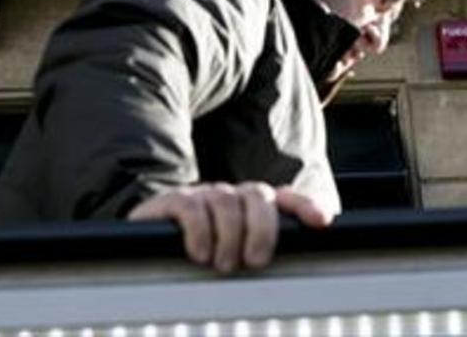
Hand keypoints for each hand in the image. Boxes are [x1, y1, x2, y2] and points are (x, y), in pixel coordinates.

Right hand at [128, 182, 332, 271]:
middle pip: (258, 196)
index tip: (321, 221)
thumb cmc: (201, 260)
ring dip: (228, 236)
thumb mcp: (238, 259)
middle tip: (255, 261)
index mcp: (253, 207)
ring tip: (223, 264)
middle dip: (262, 229)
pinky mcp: (174, 201)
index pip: (286, 198)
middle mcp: (232, 196)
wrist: (144, 251)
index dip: (305, 205)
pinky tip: (199, 253)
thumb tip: (301, 270)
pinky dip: (199, 231)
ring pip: (226, 202)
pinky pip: (192, 207)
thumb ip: (263, 256)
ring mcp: (204, 195)